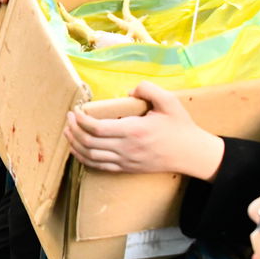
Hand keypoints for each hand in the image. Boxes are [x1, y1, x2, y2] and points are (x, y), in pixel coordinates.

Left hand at [64, 81, 225, 177]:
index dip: (82, 120)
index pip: (98, 128)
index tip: (75, 110)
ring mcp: (126, 161)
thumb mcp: (169, 102)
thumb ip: (149, 89)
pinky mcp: (126, 169)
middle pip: (90, 143)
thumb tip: (129, 89)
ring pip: (91, 156)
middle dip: (74, 130)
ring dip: (75, 144)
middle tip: (68, 117)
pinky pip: (99, 166)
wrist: (191, 154)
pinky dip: (84, 159)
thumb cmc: (180, 126)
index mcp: (135, 130)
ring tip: (68, 131)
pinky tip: (78, 149)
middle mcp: (127, 148)